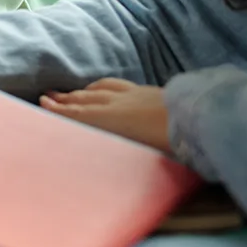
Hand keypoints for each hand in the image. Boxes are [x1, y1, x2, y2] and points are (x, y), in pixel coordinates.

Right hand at [40, 78, 171, 151]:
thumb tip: (97, 161)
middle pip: (86, 100)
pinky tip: (102, 87)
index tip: (42, 104)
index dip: (60, 110)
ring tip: (70, 92)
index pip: (80, 114)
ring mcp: (134, 95)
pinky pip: (118, 85)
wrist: (204, 118)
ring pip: (100, 90)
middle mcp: (118, 104)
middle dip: (65, 99)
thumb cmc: (174, 145)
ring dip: (82, 91)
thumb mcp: (141, 155)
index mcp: (113, 120)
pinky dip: (103, 86)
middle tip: (48, 96)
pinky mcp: (149, 91)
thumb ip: (117, 151)